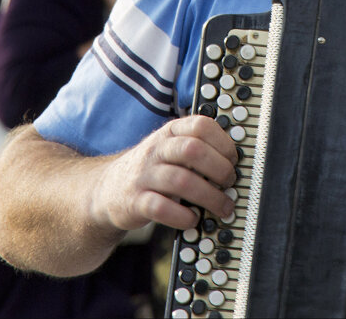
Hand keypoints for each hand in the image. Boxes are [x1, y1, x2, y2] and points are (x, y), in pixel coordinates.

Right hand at [91, 115, 238, 233]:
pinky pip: (161, 208)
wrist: (108, 189)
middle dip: (219, 169)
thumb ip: (199, 148)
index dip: (223, 142)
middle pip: (193, 150)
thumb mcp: (171, 149)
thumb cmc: (153, 169)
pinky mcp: (135, 202)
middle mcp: (156, 150)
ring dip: (209, 197)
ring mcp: (144, 176)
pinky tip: (194, 220)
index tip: (234, 159)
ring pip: (180, 181)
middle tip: (230, 183)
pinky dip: (183, 216)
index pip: (200, 125)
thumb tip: (238, 161)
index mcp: (170, 132)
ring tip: (223, 207)